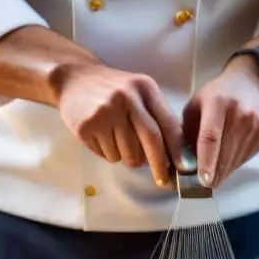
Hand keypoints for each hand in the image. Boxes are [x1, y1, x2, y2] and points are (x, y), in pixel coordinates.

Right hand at [56, 63, 182, 185]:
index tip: (184, 168)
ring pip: (128, 154)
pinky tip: (103, 137)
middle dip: (159, 165)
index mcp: (144, 88)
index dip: (177, 149)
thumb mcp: (138, 92)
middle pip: (150, 140)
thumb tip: (173, 154)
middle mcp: (126, 97)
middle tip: (161, 179)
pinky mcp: (87, 127)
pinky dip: (110, 154)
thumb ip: (156, 116)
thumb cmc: (113, 90)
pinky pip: (108, 155)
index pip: (167, 123)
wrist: (74, 79)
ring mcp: (105, 112)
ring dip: (128, 157)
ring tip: (118, 140)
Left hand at [184, 57, 258, 187]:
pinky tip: (228, 154)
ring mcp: (258, 125)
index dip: (206, 161)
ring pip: (236, 161)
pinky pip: (246, 158)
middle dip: (212, 174)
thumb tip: (181, 165)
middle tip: (201, 186)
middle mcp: (242, 113)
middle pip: (225, 154)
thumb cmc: (216, 96)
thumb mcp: (195, 105)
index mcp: (219, 102)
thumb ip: (187, 132)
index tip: (202, 181)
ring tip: (214, 169)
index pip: (211, 137)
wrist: (251, 84)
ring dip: (222, 170)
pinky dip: (233, 163)